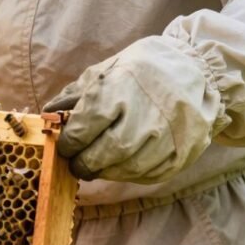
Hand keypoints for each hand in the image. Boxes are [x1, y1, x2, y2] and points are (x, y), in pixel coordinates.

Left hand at [43, 36, 223, 182]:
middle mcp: (145, 115)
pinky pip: (150, 174)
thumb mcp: (106, 70)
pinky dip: (130, 174)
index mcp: (119, 91)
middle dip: (83, 163)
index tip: (64, 147)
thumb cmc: (142, 70)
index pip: (84, 127)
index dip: (69, 143)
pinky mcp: (183, 152)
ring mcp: (168, 136)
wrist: (197, 70)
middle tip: (76, 163)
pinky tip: (122, 164)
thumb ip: (74, 95)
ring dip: (105, 171)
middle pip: (104, 154)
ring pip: (127, 168)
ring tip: (98, 165)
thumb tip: (46, 115)